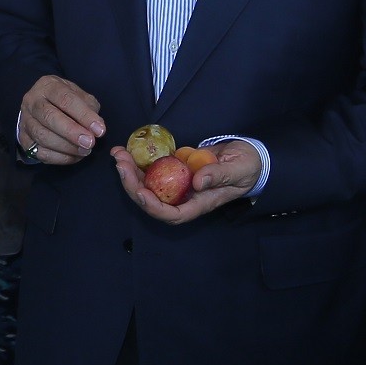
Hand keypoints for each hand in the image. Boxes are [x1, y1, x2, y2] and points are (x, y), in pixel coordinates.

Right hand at [17, 76, 103, 164]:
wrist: (40, 106)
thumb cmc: (64, 100)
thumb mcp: (78, 95)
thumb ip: (89, 108)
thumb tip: (96, 127)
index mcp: (48, 86)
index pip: (66, 99)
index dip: (84, 115)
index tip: (99, 130)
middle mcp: (32, 101)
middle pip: (49, 117)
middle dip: (72, 132)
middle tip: (90, 143)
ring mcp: (25, 121)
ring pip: (42, 136)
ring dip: (67, 147)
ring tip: (85, 151)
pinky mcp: (23, 139)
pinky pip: (39, 152)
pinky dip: (59, 158)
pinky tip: (74, 156)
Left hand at [112, 139, 258, 223]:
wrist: (246, 156)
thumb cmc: (247, 167)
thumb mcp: (238, 169)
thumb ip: (219, 175)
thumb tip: (197, 182)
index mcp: (200, 203)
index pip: (173, 214)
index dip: (154, 207)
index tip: (141, 192)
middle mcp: (184, 197)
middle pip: (152, 200)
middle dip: (133, 185)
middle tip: (122, 164)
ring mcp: (176, 184)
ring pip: (146, 185)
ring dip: (129, 172)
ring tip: (119, 154)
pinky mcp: (173, 170)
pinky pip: (151, 169)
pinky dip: (136, 161)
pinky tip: (125, 150)